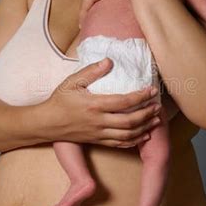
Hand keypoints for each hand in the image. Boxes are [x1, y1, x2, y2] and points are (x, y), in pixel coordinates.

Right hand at [47, 58, 161, 147]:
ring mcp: (99, 133)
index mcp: (94, 104)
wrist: (47, 123)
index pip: (124, 101)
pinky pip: (119, 144)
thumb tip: (109, 61)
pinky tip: (143, 136)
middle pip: (130, 121)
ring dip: (145, 128)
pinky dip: (134, 141)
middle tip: (158, 106)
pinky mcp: (97, 141)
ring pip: (127, 135)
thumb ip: (91, 71)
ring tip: (156, 120)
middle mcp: (99, 121)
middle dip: (147, 114)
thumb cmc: (59, 100)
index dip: (141, 96)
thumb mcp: (72, 81)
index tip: (152, 90)